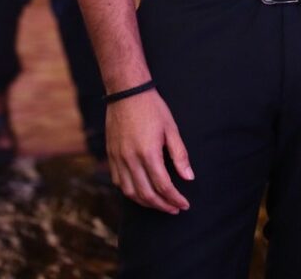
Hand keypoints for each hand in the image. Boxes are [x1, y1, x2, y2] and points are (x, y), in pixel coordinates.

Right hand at [106, 88, 193, 212]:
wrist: (127, 92)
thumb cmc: (152, 108)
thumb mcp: (171, 129)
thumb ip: (180, 155)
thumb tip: (189, 177)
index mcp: (148, 153)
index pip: (163, 186)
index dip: (175, 199)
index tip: (184, 204)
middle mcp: (131, 159)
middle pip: (147, 194)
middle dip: (162, 206)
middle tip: (175, 209)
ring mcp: (118, 159)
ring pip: (130, 192)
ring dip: (146, 203)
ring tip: (160, 205)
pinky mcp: (111, 156)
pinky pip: (119, 182)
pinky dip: (130, 192)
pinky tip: (141, 193)